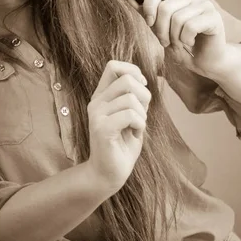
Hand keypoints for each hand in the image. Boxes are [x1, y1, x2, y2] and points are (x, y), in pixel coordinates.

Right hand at [87, 60, 150, 191]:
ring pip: (131, 99)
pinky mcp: (102, 129)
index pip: (113, 66)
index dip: (133, 71)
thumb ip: (134, 97)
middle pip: (127, 80)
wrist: (108, 174)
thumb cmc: (122, 145)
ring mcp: (96, 115)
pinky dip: (140, 124)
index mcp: (101, 96)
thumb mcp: (131, 115)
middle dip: (144, 95)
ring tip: (136, 127)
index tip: (141, 86)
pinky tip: (135, 133)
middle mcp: (96, 102)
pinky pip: (130, 115)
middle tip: (142, 114)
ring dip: (142, 114)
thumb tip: (142, 79)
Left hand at [125, 0, 228, 77]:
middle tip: (166, 41)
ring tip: (179, 43)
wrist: (205, 60)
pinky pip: (190, 27)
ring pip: (177, 19)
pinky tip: (190, 42)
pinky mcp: (214, 17)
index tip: (149, 23)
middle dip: (161, 30)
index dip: (148, 6)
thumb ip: (146, 12)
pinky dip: (185, 40)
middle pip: (165, 7)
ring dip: (174, 38)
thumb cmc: (182, 43)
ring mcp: (205, 4)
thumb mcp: (159, 27)